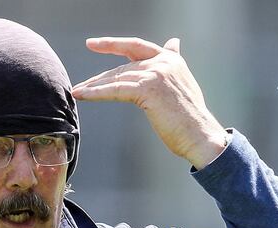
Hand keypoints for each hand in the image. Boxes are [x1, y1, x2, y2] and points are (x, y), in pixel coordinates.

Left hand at [72, 37, 226, 169]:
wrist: (201, 135)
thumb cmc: (190, 116)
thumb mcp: (182, 82)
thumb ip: (173, 62)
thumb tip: (173, 42)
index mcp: (170, 58)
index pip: (136, 46)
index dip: (112, 44)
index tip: (92, 44)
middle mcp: (163, 62)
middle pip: (122, 67)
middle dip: (99, 78)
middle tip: (80, 86)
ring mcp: (155, 73)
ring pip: (116, 78)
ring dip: (93, 86)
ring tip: (77, 92)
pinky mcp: (147, 89)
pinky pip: (115, 90)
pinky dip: (96, 93)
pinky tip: (82, 95)